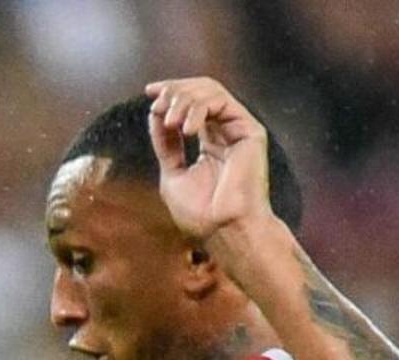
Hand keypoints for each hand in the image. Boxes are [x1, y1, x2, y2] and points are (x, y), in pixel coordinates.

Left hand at [145, 77, 273, 245]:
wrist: (223, 229)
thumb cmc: (201, 213)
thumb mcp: (172, 173)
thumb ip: (165, 144)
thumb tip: (155, 113)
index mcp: (210, 141)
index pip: (191, 105)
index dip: (171, 92)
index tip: (150, 91)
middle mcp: (226, 131)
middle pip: (201, 91)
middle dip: (175, 91)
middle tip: (158, 102)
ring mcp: (238, 129)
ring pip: (211, 91)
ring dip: (184, 100)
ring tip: (171, 121)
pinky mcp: (249, 130)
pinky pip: (222, 102)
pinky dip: (199, 109)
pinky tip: (187, 129)